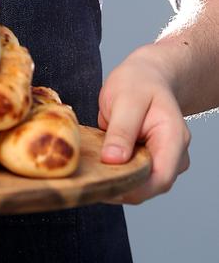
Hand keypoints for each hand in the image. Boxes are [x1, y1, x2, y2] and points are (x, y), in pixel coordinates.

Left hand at [97, 47, 190, 203]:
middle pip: (149, 186)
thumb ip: (121, 130)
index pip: (160, 178)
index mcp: (174, 138)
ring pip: (140, 184)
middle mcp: (175, 155)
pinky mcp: (149, 161)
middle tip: (87, 178)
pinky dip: (115, 173)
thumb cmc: (139, 82)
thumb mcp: (126, 99)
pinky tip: (97, 166)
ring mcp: (163, 160)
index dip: (132, 187)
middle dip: (120, 186)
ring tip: (89, 170)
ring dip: (116, 180)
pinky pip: (133, 174)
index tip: (102, 182)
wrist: (147, 75)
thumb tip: (112, 160)